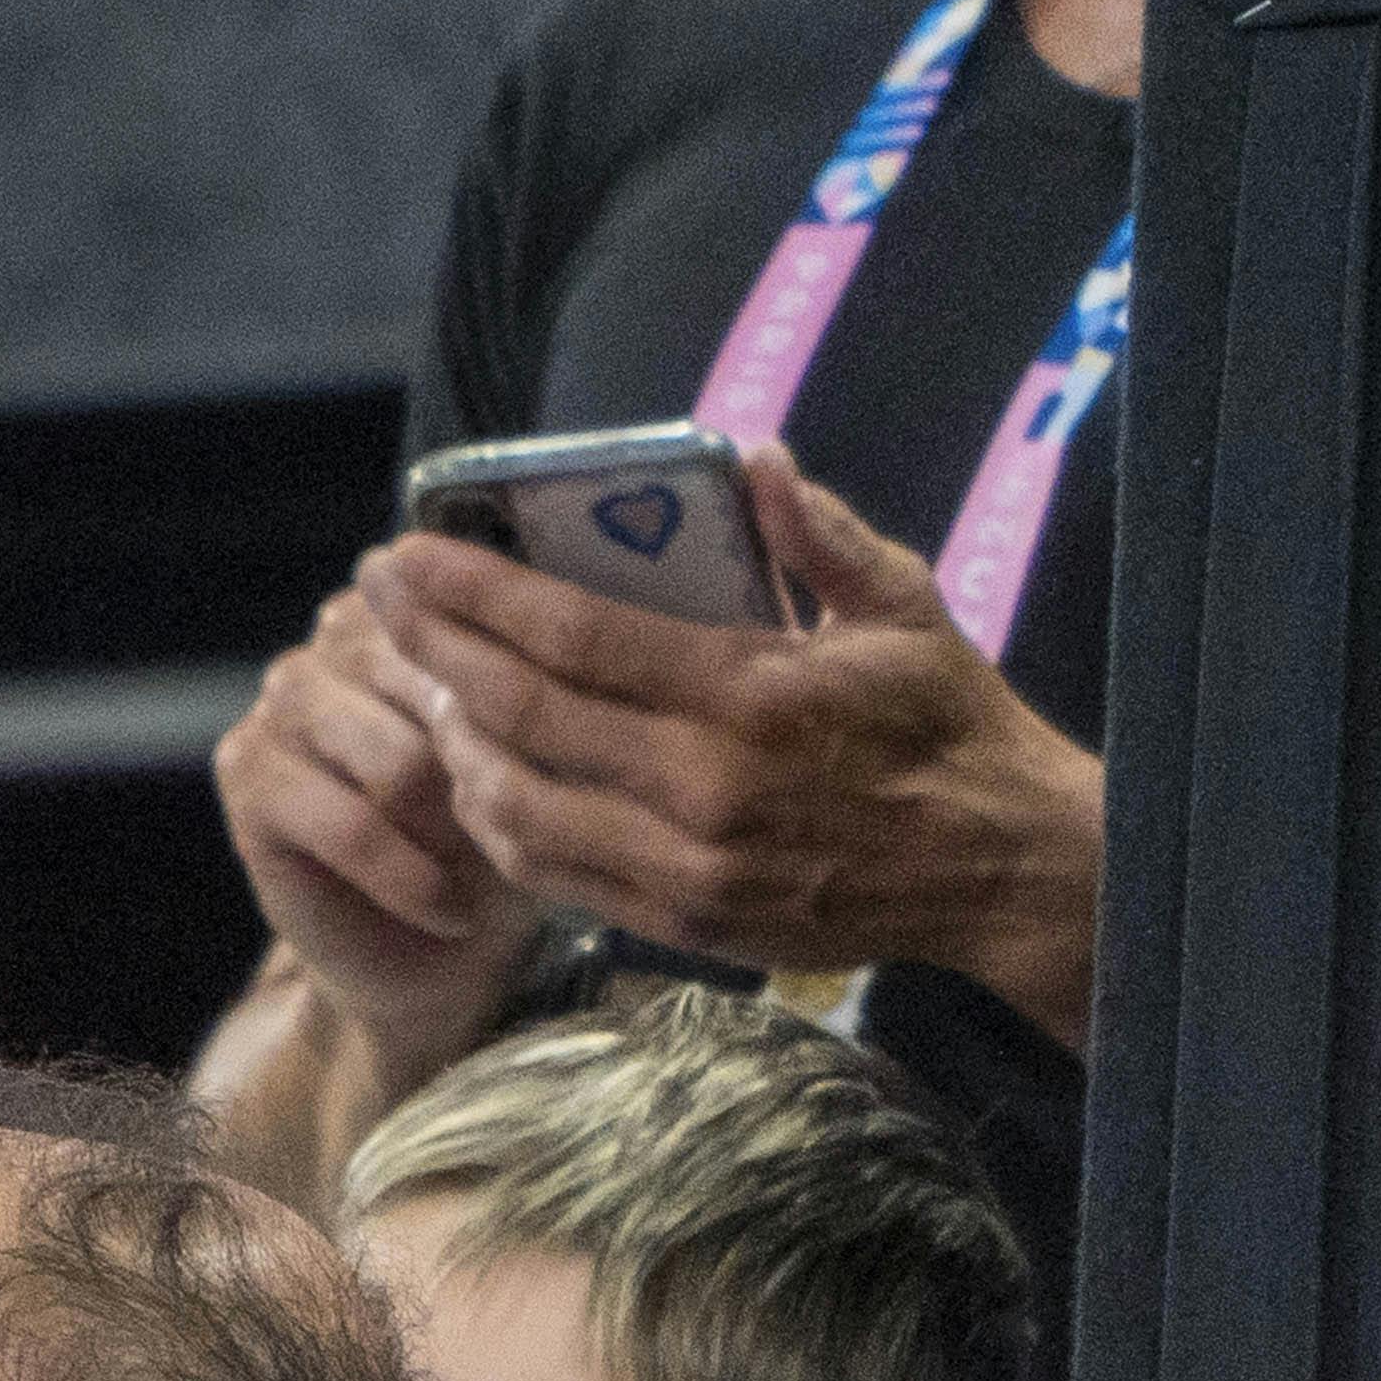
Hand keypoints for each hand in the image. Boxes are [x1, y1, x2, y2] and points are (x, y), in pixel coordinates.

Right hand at [212, 581, 536, 1060]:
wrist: (440, 958)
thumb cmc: (506, 842)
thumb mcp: (546, 763)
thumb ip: (532, 703)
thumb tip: (536, 682)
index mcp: (419, 607)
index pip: (484, 625)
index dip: (536, 704)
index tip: (570, 770)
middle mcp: (337, 636)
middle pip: (446, 696)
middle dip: (494, 777)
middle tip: (519, 834)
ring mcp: (282, 700)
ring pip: (400, 761)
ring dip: (454, 834)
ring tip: (476, 872)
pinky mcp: (247, 772)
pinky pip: (352, 825)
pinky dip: (409, 881)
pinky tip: (442, 909)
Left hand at [364, 444, 1107, 1046]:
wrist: (1002, 870)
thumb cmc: (952, 727)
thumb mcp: (904, 609)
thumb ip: (819, 536)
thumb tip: (751, 458)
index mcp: (754, 694)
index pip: (574, 636)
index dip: (475, 595)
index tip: (410, 556)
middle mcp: (706, 784)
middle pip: (520, 715)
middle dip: (431, 649)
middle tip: (378, 599)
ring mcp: (687, 865)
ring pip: (514, 806)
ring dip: (451, 745)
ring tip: (421, 686)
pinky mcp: (681, 923)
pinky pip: (551, 874)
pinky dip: (494, 823)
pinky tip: (474, 776)